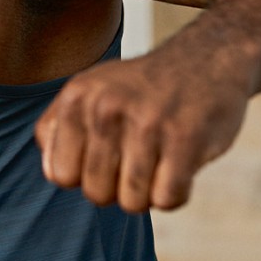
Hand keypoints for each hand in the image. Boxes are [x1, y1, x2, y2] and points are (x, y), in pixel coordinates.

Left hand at [32, 52, 250, 212]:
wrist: (207, 58)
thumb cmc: (141, 88)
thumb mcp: (89, 91)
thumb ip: (58, 128)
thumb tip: (53, 173)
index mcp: (76, 97)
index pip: (60, 175)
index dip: (84, 177)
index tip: (105, 158)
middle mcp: (106, 107)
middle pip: (96, 194)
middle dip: (117, 190)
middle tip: (136, 162)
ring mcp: (146, 122)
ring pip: (132, 202)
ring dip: (148, 194)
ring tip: (157, 164)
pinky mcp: (186, 138)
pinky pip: (168, 199)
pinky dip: (175, 195)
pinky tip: (180, 168)